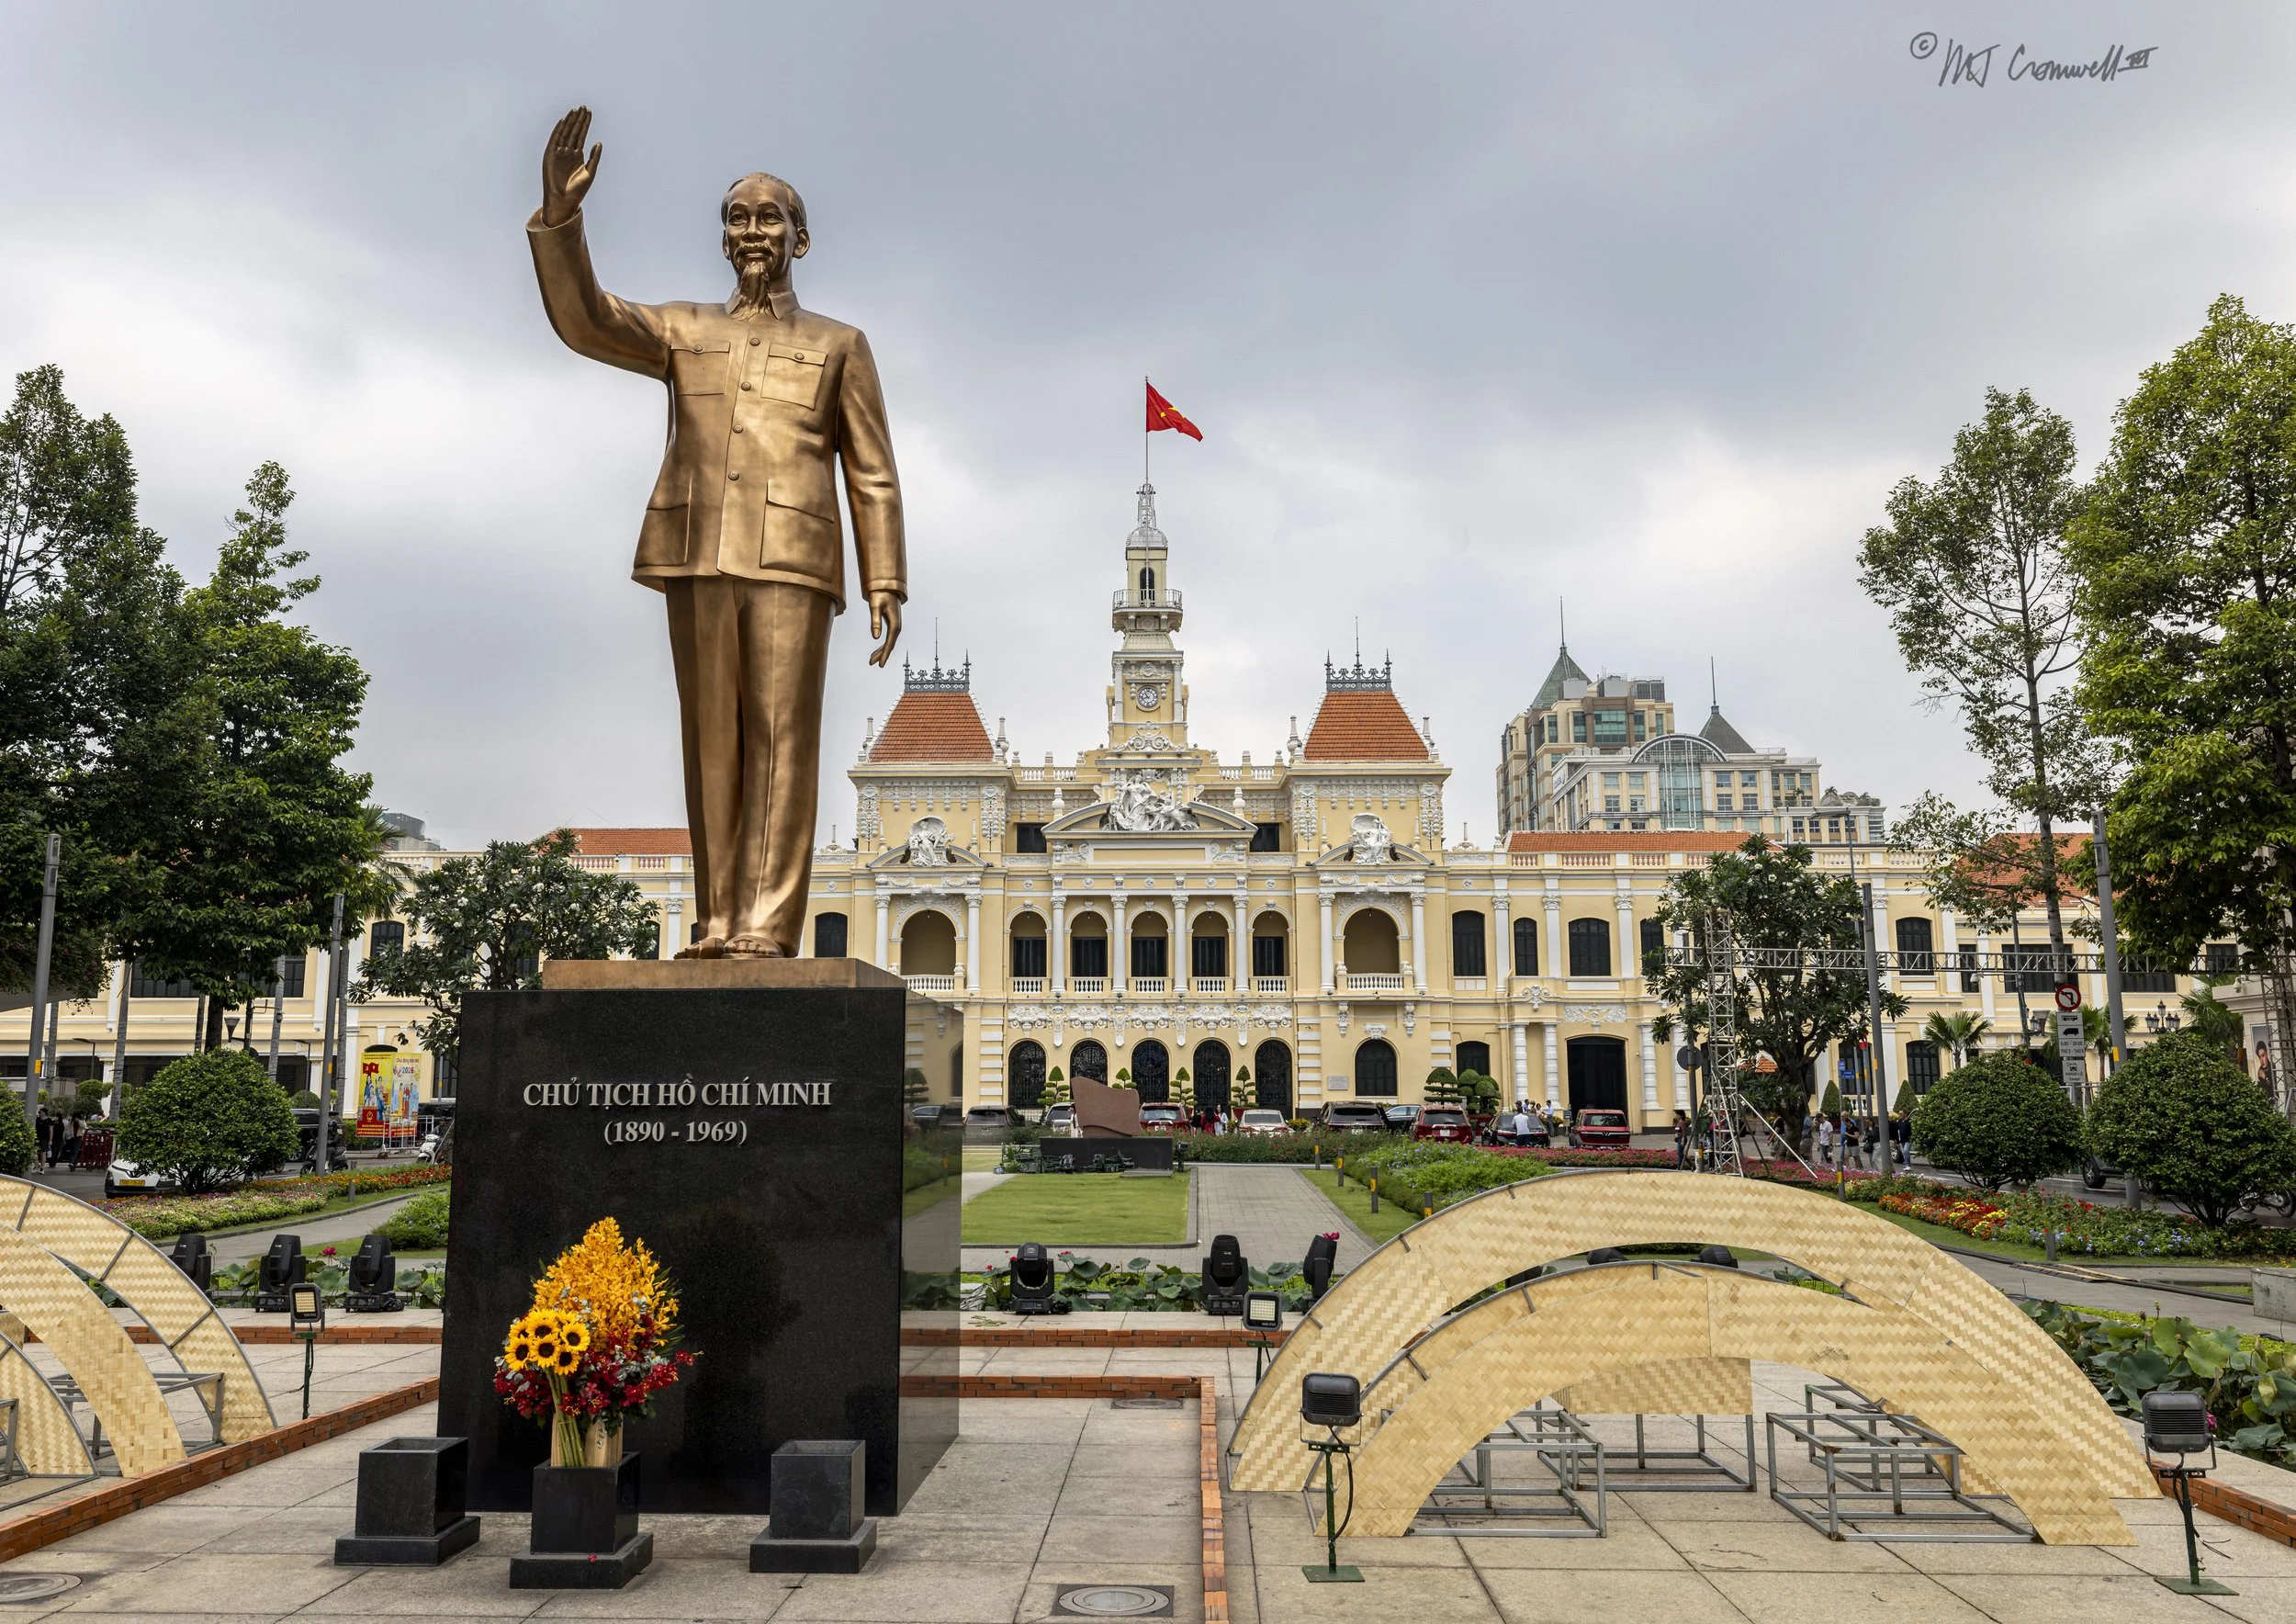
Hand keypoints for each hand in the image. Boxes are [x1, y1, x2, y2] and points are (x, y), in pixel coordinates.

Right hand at [541, 106, 602, 226]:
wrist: (565, 200)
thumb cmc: (578, 189)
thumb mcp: (590, 171)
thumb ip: (594, 157)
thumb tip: (599, 142)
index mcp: (577, 155)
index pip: (581, 135)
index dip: (585, 124)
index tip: (589, 113)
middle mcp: (567, 152)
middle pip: (574, 131)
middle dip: (578, 120)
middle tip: (584, 107)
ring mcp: (558, 153)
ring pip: (565, 133)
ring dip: (569, 122)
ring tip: (575, 111)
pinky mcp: (550, 155)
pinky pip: (554, 140)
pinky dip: (558, 131)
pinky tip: (564, 121)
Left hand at [866, 591, 901, 666]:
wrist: (886, 587)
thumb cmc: (880, 595)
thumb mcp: (874, 607)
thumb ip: (875, 621)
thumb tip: (875, 637)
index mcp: (894, 624)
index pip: (889, 643)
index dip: (885, 654)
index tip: (881, 665)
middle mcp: (897, 626)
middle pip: (889, 645)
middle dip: (881, 655)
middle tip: (871, 663)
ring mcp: (895, 626)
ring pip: (889, 643)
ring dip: (881, 652)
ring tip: (871, 660)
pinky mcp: (892, 624)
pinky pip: (888, 638)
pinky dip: (882, 645)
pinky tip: (876, 650)